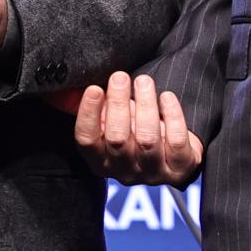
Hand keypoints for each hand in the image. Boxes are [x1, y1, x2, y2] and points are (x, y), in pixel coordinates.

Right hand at [74, 71, 201, 184]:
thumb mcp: (110, 119)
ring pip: (147, 140)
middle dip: (118, 104)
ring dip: (145, 106)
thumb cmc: (134, 128)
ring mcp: (152, 173)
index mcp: (100, 161)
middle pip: (117, 139)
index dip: (88, 114)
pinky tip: (166, 97)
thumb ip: (95, 106)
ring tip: (144, 81)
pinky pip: (176, 142)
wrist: (171, 150)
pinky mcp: (179, 170)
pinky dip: (173, 117)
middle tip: (120, 77)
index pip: (87, 140)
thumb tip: (71, 86)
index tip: (95, 88)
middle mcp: (123, 171)